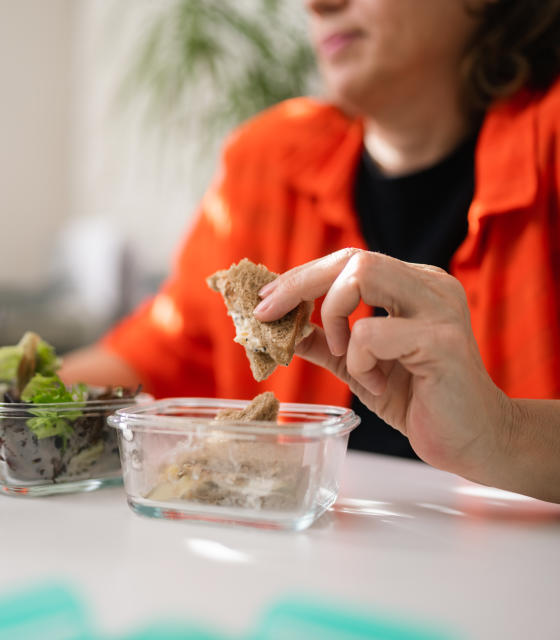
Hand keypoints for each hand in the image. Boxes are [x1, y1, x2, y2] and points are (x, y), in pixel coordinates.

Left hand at [253, 249, 512, 481]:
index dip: (300, 277)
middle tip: (268, 315)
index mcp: (412, 285)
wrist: (472, 441)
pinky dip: (359, 362)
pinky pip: (370, 333)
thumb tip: (277, 327)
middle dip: (298, 285)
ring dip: (333, 320)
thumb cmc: (418, 399)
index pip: (348, 260)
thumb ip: (322, 341)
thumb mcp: (357, 365)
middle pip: (352, 258)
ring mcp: (439, 308)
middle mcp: (429, 285)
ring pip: (361, 277)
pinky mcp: (441, 340)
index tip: (265, 301)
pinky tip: (377, 385)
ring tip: (346, 358)